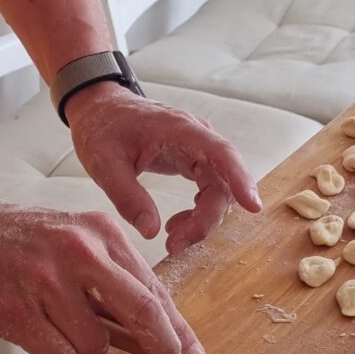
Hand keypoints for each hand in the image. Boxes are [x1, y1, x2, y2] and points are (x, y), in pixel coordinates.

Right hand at [0, 193, 206, 353]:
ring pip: (96, 344)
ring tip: (58, 320)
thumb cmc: (22, 241)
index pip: (153, 287)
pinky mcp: (18, 309)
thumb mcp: (78, 243)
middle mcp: (80, 250)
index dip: (178, 328)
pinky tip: (37, 326)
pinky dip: (55, 352)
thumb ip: (115, 283)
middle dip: (162, 347)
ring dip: (85, 347)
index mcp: (101, 231)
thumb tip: (157, 329)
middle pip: (142, 310)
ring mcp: (48, 278)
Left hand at [66, 83, 262, 253]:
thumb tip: (152, 232)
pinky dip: (197, 211)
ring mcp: (197, 146)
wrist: (101, 109)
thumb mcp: (104, 163)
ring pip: (218, 188)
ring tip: (171, 238)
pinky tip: (174, 225)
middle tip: (174, 244)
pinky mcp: (193, 157)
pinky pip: (209, 187)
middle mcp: (196, 136)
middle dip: (206, 218)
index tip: (254, 206)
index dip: (240, 179)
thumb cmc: (102, 128)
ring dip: (202, 218)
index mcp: (179, 129)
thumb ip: (127, 196)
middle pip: (222, 180)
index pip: (221, 153)